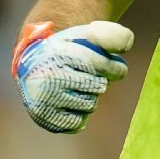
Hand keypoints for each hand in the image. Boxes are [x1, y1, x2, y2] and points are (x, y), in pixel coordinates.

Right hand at [11, 20, 133, 132]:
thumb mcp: (88, 35)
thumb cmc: (69, 49)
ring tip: (76, 87)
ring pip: (90, 105)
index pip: (103, 65)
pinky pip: (77, 123)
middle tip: (89, 75)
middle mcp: (50, 76)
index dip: (116, 67)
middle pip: (99, 86)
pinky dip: (79, 114)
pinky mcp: (43, 117)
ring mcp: (44, 98)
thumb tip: (127, 44)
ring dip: (90, 97)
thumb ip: (112, 35)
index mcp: (61, 52)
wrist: (32, 65)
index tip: (116, 68)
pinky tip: (69, 102)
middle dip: (101, 81)